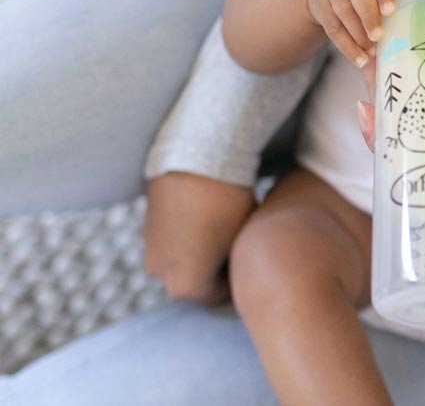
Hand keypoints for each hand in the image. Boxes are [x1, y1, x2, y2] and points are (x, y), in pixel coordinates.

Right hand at [143, 172, 254, 303]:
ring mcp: (149, 249)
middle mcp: (161, 274)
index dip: (239, 275)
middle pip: (196, 278)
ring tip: (221, 225)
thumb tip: (243, 262)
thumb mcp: (243, 237)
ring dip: (198, 249)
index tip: (251, 258)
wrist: (197, 159)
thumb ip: (238, 261)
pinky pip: (170, 238)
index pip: (220, 293)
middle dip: (216, 266)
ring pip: (181, 258)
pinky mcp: (145, 225)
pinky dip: (185, 233)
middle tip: (237, 242)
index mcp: (186, 287)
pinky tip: (204, 213)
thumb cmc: (228, 202)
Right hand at [306, 0, 395, 66]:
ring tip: (372, 51)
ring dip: (358, 34)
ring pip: (344, 11)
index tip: (390, 11)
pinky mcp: (322, 8)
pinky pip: (334, 29)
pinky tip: (360, 59)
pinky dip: (348, 46)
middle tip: (378, 35)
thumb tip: (412, 31)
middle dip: (369, 15)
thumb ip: (394, 4)